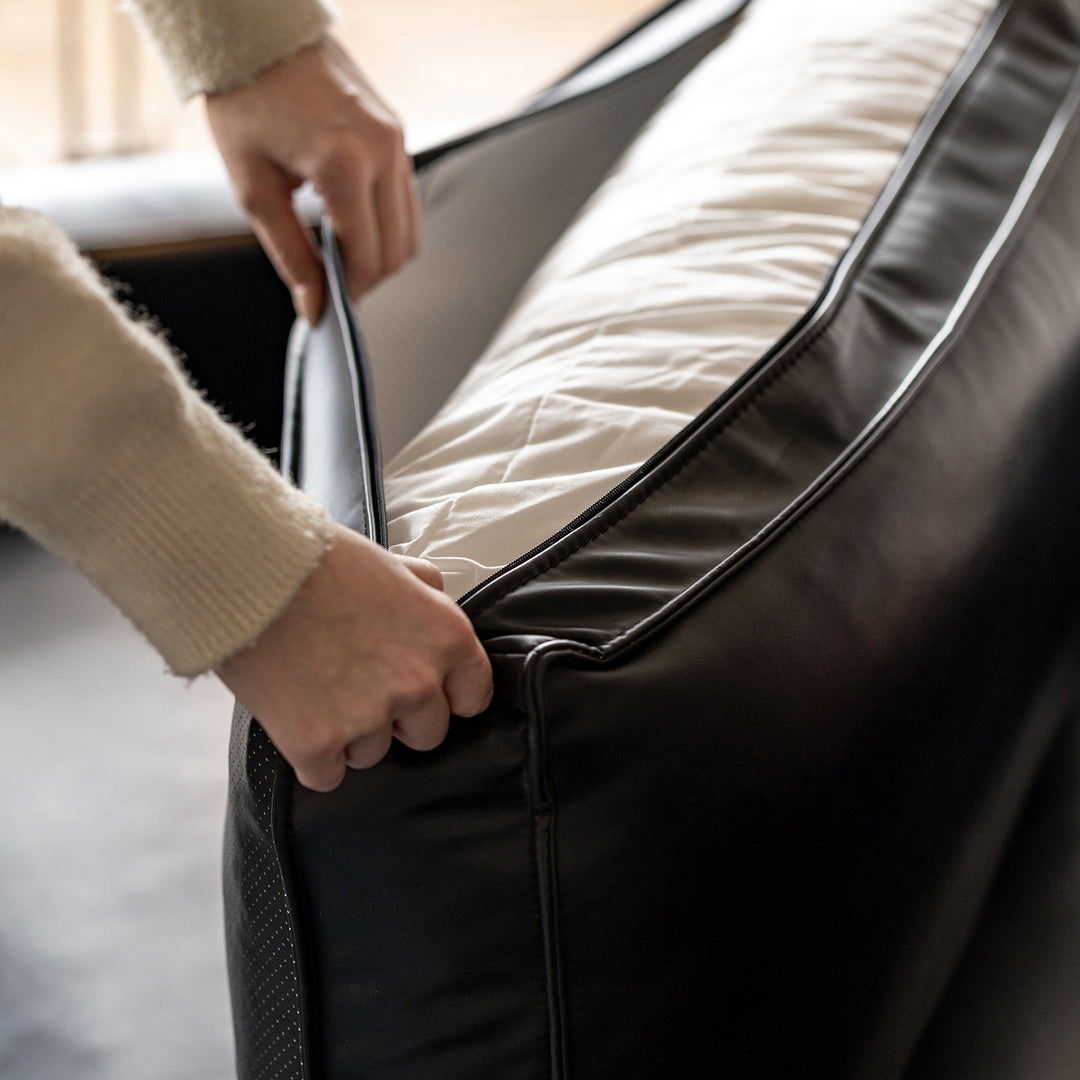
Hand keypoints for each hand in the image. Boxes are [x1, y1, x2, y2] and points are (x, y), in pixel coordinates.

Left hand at [205, 36, 419, 322]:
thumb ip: (290, 255)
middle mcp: (380, 151)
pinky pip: (405, 198)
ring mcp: (395, 139)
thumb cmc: (244, 101)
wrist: (256, 35)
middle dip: (369, 278)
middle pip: (398, 250)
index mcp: (342, 165)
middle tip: (336, 285)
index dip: (351, 294)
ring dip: (381, 253)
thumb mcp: (253, 189)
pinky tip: (351, 223)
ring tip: (342, 255)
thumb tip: (314, 306)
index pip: (367, 259)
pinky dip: (385, 224)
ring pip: (409, 229)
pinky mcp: (396, 133)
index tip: (331, 307)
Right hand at [216, 523, 492, 790]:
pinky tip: (294, 714)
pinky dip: (310, 755)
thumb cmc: (320, 561)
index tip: (426, 692)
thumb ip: (425, 592)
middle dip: (397, 717)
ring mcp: (369, 717)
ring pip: (373, 755)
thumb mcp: (393, 565)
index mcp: (447, 638)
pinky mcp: (317, 744)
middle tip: (358, 684)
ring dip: (348, 733)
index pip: (474, 696)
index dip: (447, 695)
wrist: (252, 573)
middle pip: (427, 734)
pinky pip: (327, 776)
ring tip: (316, 686)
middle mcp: (418, 683)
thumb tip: (436, 603)